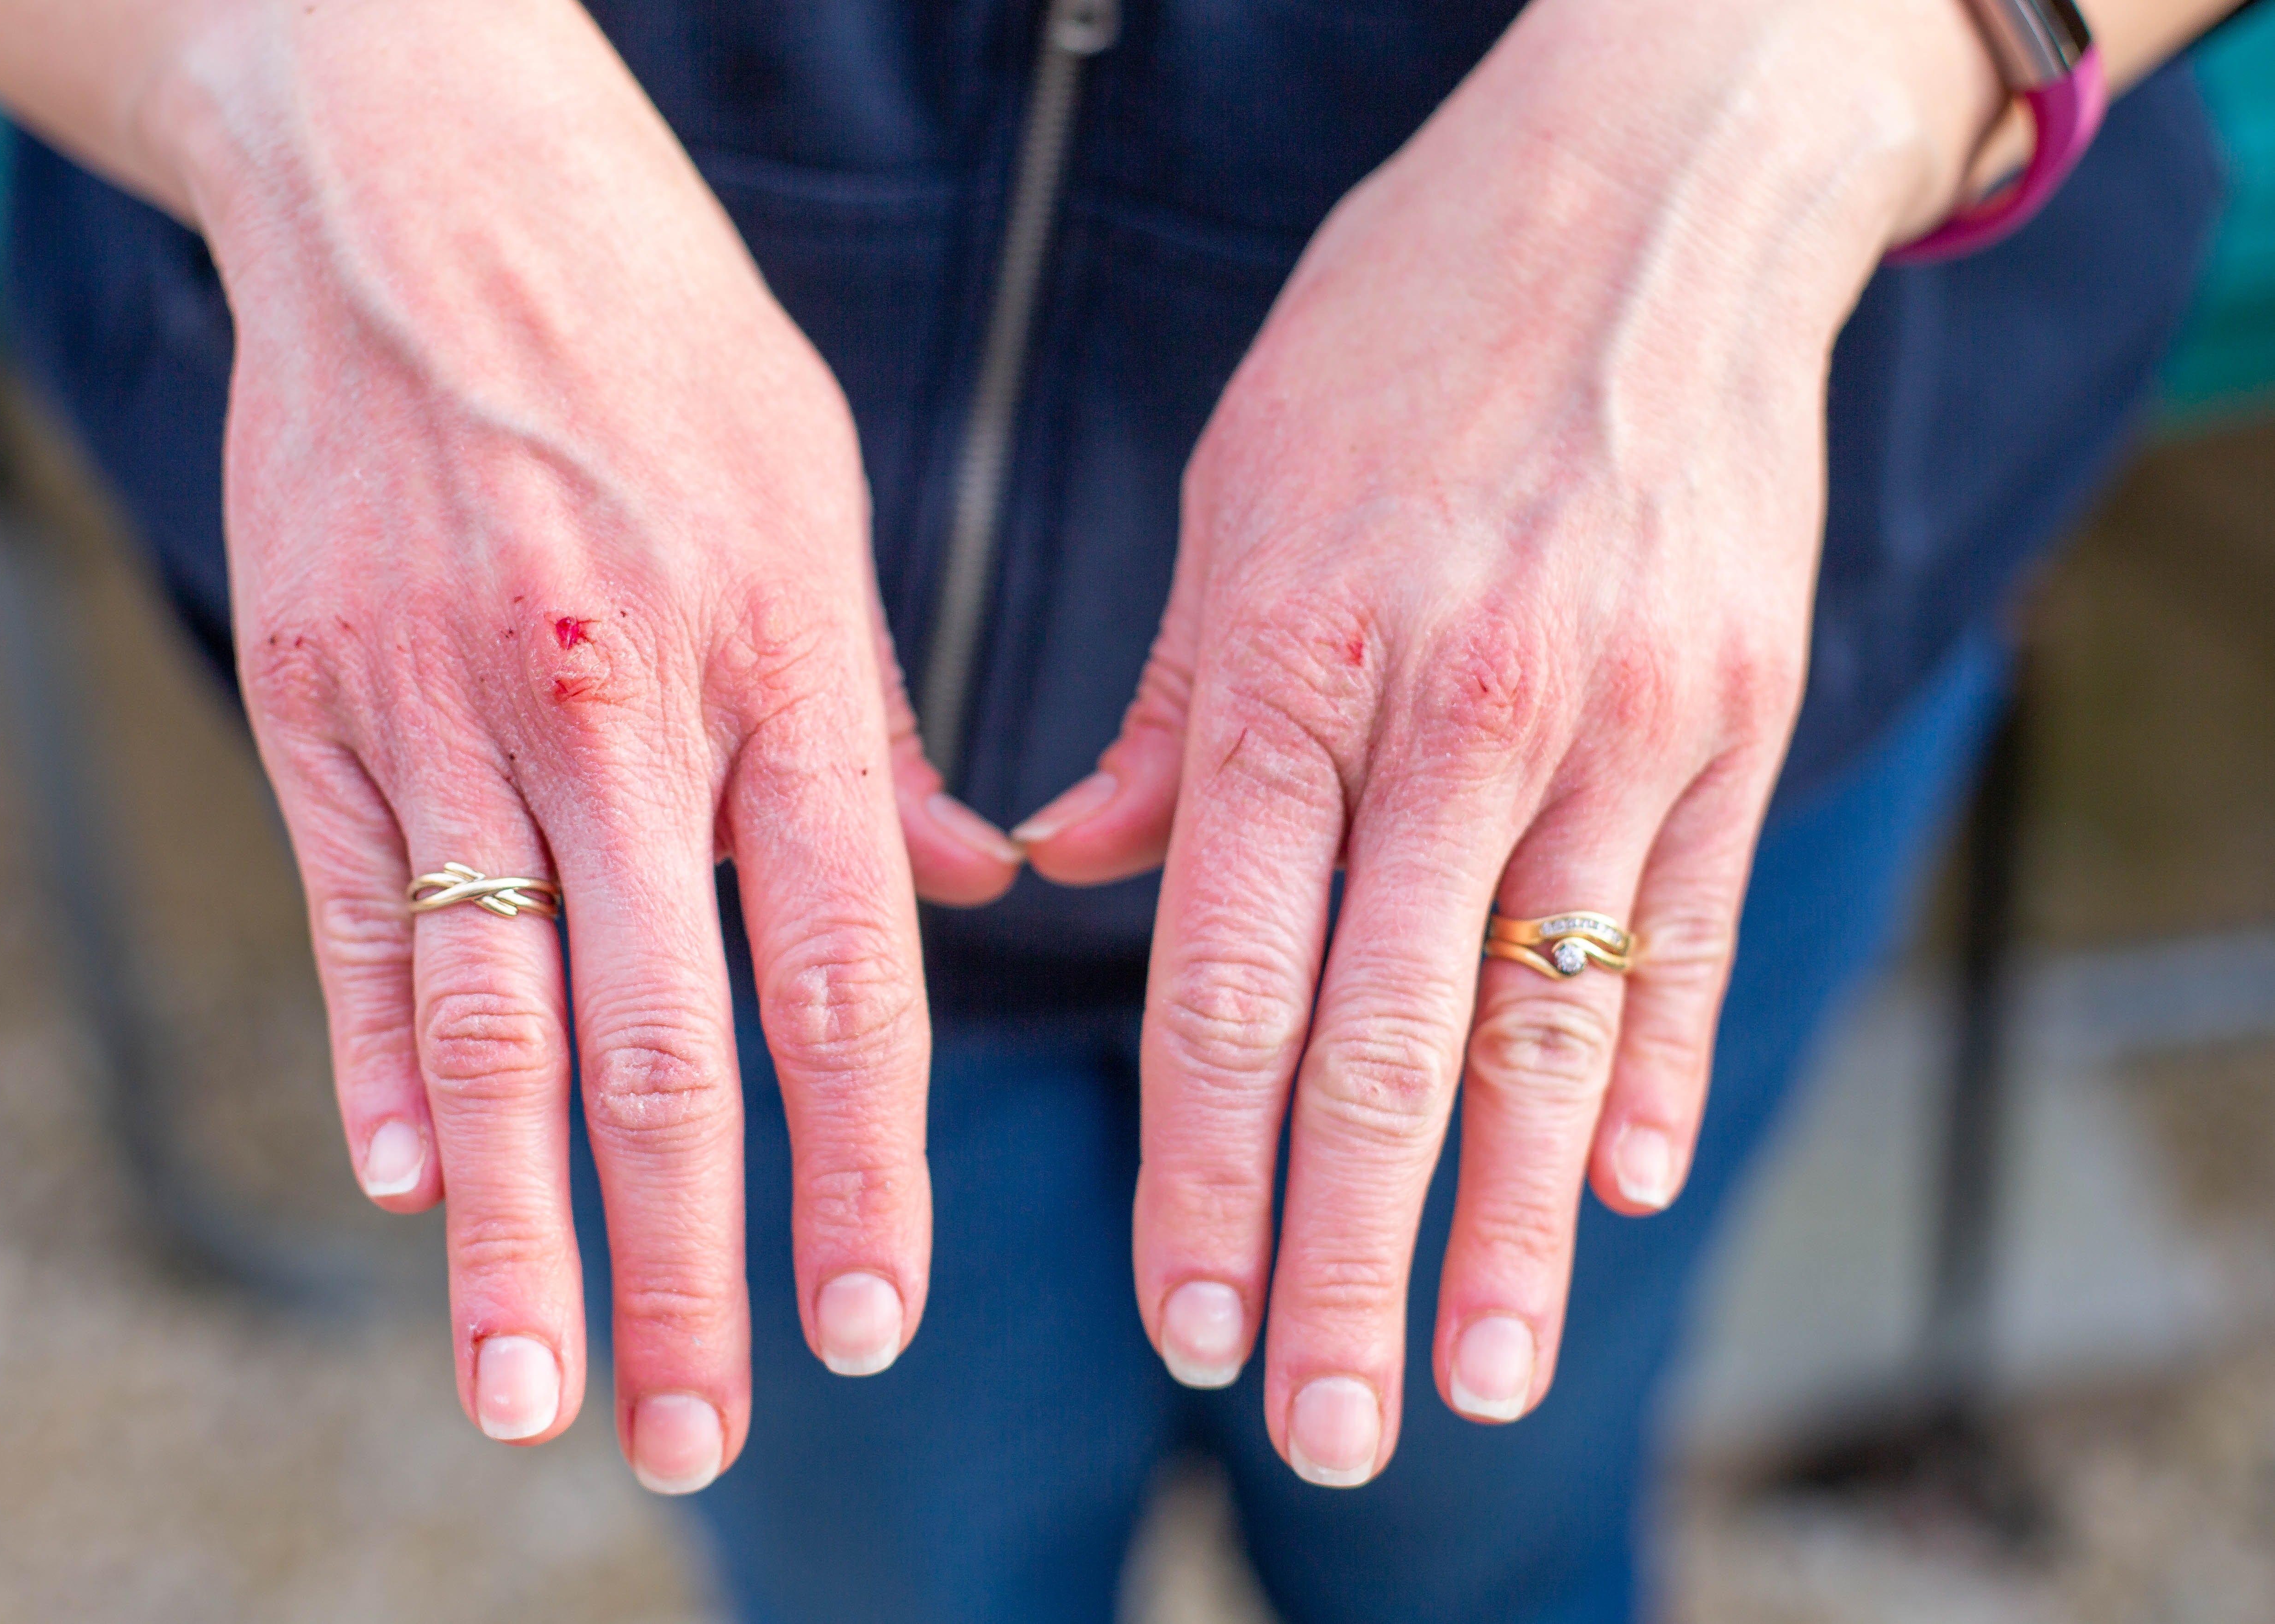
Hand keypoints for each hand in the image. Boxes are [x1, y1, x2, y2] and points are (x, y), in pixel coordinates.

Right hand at [164, 0, 1018, 1487]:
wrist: (433, 187)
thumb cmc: (664, 353)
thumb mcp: (820, 511)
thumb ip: (880, 729)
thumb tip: (961, 888)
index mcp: (782, 665)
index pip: (842, 975)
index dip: (859, 1164)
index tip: (869, 1322)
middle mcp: (622, 706)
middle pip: (667, 1043)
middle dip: (692, 1259)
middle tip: (704, 1434)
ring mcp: (448, 703)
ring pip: (488, 1018)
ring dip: (513, 1230)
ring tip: (533, 1390)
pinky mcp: (311, 687)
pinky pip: (353, 913)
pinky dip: (372, 1064)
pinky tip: (401, 1191)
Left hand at [1014, 0, 1997, 1483]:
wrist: (1650, 191)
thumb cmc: (1405, 338)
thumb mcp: (1242, 495)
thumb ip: (1170, 712)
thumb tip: (1075, 871)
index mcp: (1298, 662)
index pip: (1229, 977)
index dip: (1201, 1173)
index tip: (1180, 1321)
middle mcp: (1459, 711)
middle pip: (1387, 1045)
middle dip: (1344, 1259)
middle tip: (1316, 1429)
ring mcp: (1618, 716)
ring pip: (1550, 1026)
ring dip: (1514, 1227)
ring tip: (1484, 1381)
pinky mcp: (1739, 706)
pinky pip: (1684, 927)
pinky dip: (1652, 1070)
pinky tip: (1621, 1193)